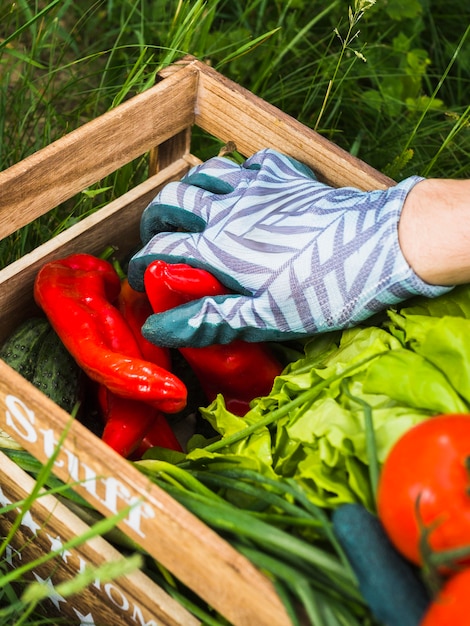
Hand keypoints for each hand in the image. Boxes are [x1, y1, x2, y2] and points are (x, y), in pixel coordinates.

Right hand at [128, 149, 449, 347]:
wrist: (383, 244)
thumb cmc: (326, 288)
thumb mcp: (266, 317)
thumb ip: (209, 319)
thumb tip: (158, 331)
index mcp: (219, 248)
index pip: (159, 250)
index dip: (139, 265)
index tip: (138, 279)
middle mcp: (229, 209)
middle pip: (172, 201)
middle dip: (155, 220)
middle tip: (157, 239)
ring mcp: (258, 186)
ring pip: (205, 173)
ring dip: (190, 190)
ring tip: (192, 209)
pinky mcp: (286, 176)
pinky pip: (249, 161)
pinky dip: (237, 172)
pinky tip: (245, 187)